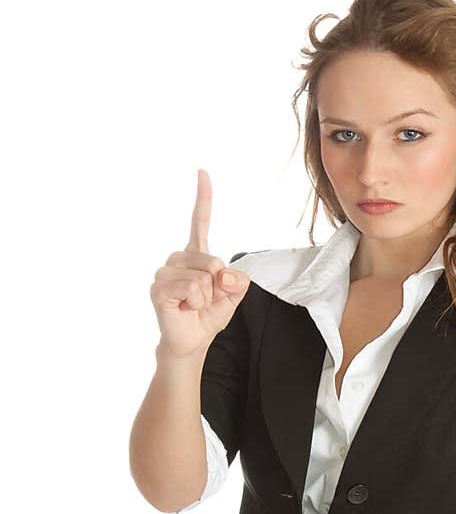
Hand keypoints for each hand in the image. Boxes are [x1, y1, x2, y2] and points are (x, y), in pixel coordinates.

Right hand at [150, 168, 250, 359]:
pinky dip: (196, 303)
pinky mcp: (159, 288)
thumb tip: (222, 273)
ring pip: (203, 278)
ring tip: (194, 305)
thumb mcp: (234, 295)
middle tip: (205, 300)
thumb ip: (238, 281)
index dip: (203, 197)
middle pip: (213, 261)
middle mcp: (177, 258)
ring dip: (207, 298)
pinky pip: (192, 289)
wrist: (193, 341)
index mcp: (196, 254)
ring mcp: (165, 272)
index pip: (200, 221)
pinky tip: (185, 308)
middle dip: (218, 286)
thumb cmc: (208, 315)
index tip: (202, 172)